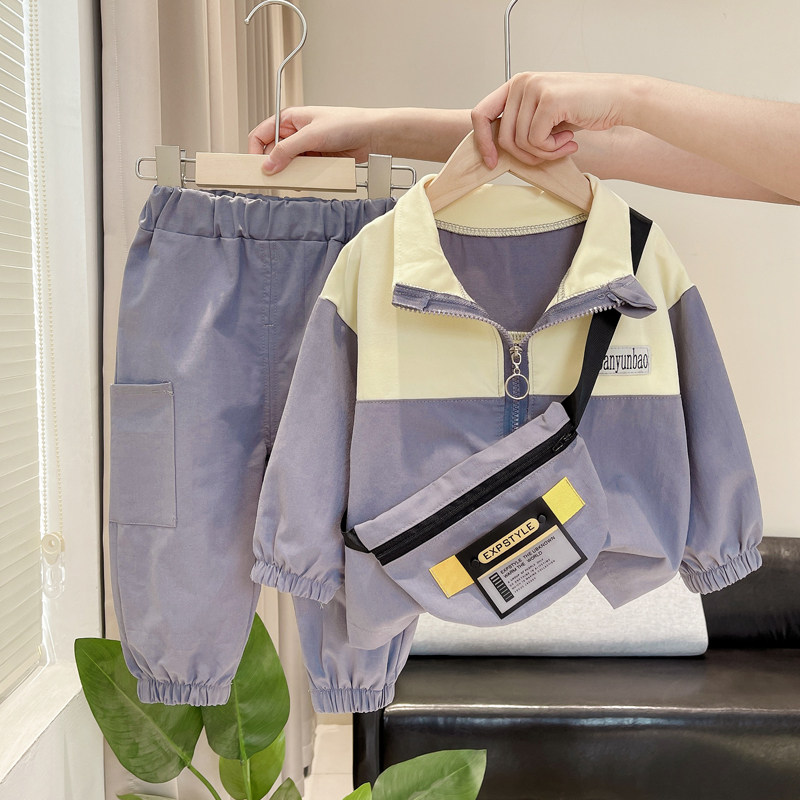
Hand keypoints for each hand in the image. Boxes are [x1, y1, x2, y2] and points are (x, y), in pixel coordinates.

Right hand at [248, 106, 377, 173]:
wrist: (370, 136)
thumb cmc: (346, 124)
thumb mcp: (311, 136)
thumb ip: (287, 150)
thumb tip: (268, 165)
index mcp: (289, 120)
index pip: (261, 135)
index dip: (255, 152)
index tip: (258, 168)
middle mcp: (295, 133)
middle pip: (273, 153)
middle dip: (273, 166)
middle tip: (275, 179)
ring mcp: (305, 148)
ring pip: (287, 165)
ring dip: (290, 174)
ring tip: (295, 178)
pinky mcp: (316, 160)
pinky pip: (302, 172)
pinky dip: (302, 178)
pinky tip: (307, 180)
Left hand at [471, 72, 629, 168]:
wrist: (618, 100)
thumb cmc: (583, 110)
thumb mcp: (543, 117)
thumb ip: (520, 126)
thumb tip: (494, 150)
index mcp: (516, 84)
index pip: (481, 114)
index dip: (482, 142)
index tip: (491, 162)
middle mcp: (521, 82)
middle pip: (503, 137)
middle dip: (526, 155)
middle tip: (550, 153)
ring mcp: (534, 88)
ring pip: (520, 142)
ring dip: (543, 153)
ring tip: (563, 144)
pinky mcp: (548, 100)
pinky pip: (536, 141)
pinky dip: (553, 150)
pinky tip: (569, 140)